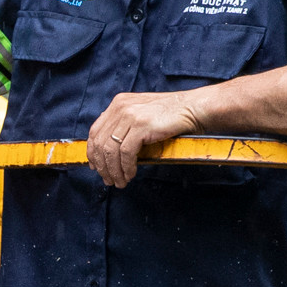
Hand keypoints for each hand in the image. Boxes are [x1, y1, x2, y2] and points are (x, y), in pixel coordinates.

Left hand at [85, 91, 202, 188]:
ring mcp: (130, 115)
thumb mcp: (141, 115)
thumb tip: (109, 149)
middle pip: (100, 142)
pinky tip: (130, 174)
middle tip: (109, 180)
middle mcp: (120, 107)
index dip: (92, 152)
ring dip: (114, 170)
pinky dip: (126, 167)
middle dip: (102, 166)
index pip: (95, 131)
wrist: (194, 108)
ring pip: (111, 150)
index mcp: (118, 104)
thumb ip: (125, 125)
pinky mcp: (141, 125)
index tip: (96, 167)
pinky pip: (126, 152)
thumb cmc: (171, 115)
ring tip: (120, 182)